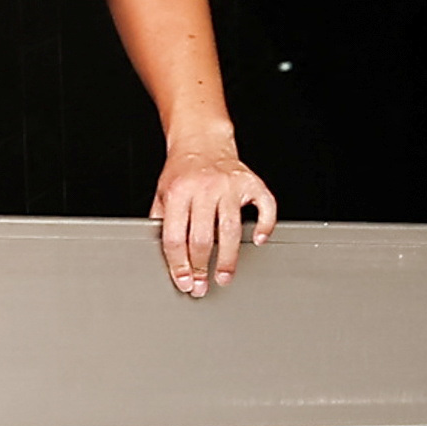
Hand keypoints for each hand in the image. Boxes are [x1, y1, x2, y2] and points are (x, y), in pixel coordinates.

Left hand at [154, 142, 278, 297]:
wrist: (201, 139)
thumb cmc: (181, 170)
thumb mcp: (162, 193)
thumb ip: (161, 222)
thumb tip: (167, 258)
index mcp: (178, 191)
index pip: (176, 237)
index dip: (179, 265)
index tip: (184, 282)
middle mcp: (204, 187)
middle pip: (203, 237)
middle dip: (201, 268)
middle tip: (202, 286)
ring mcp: (229, 185)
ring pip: (231, 228)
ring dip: (228, 258)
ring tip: (224, 276)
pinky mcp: (250, 182)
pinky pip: (264, 207)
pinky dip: (264, 225)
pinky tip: (258, 239)